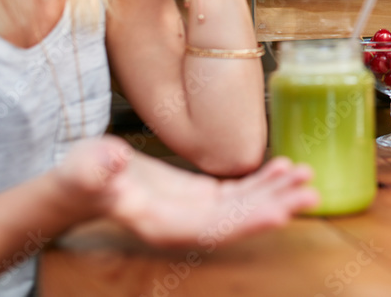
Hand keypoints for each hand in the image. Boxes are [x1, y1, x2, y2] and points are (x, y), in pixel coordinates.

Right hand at [55, 136, 318, 245]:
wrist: (79, 181)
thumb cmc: (79, 179)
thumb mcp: (84, 170)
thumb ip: (97, 169)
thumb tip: (112, 161)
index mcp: (162, 225)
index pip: (213, 229)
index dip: (248, 222)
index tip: (280, 214)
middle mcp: (186, 224)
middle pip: (239, 220)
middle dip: (276, 207)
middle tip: (311, 192)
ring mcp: (196, 210)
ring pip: (244, 206)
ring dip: (277, 193)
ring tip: (306, 176)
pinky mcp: (200, 195)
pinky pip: (238, 192)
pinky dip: (262, 181)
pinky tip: (284, 167)